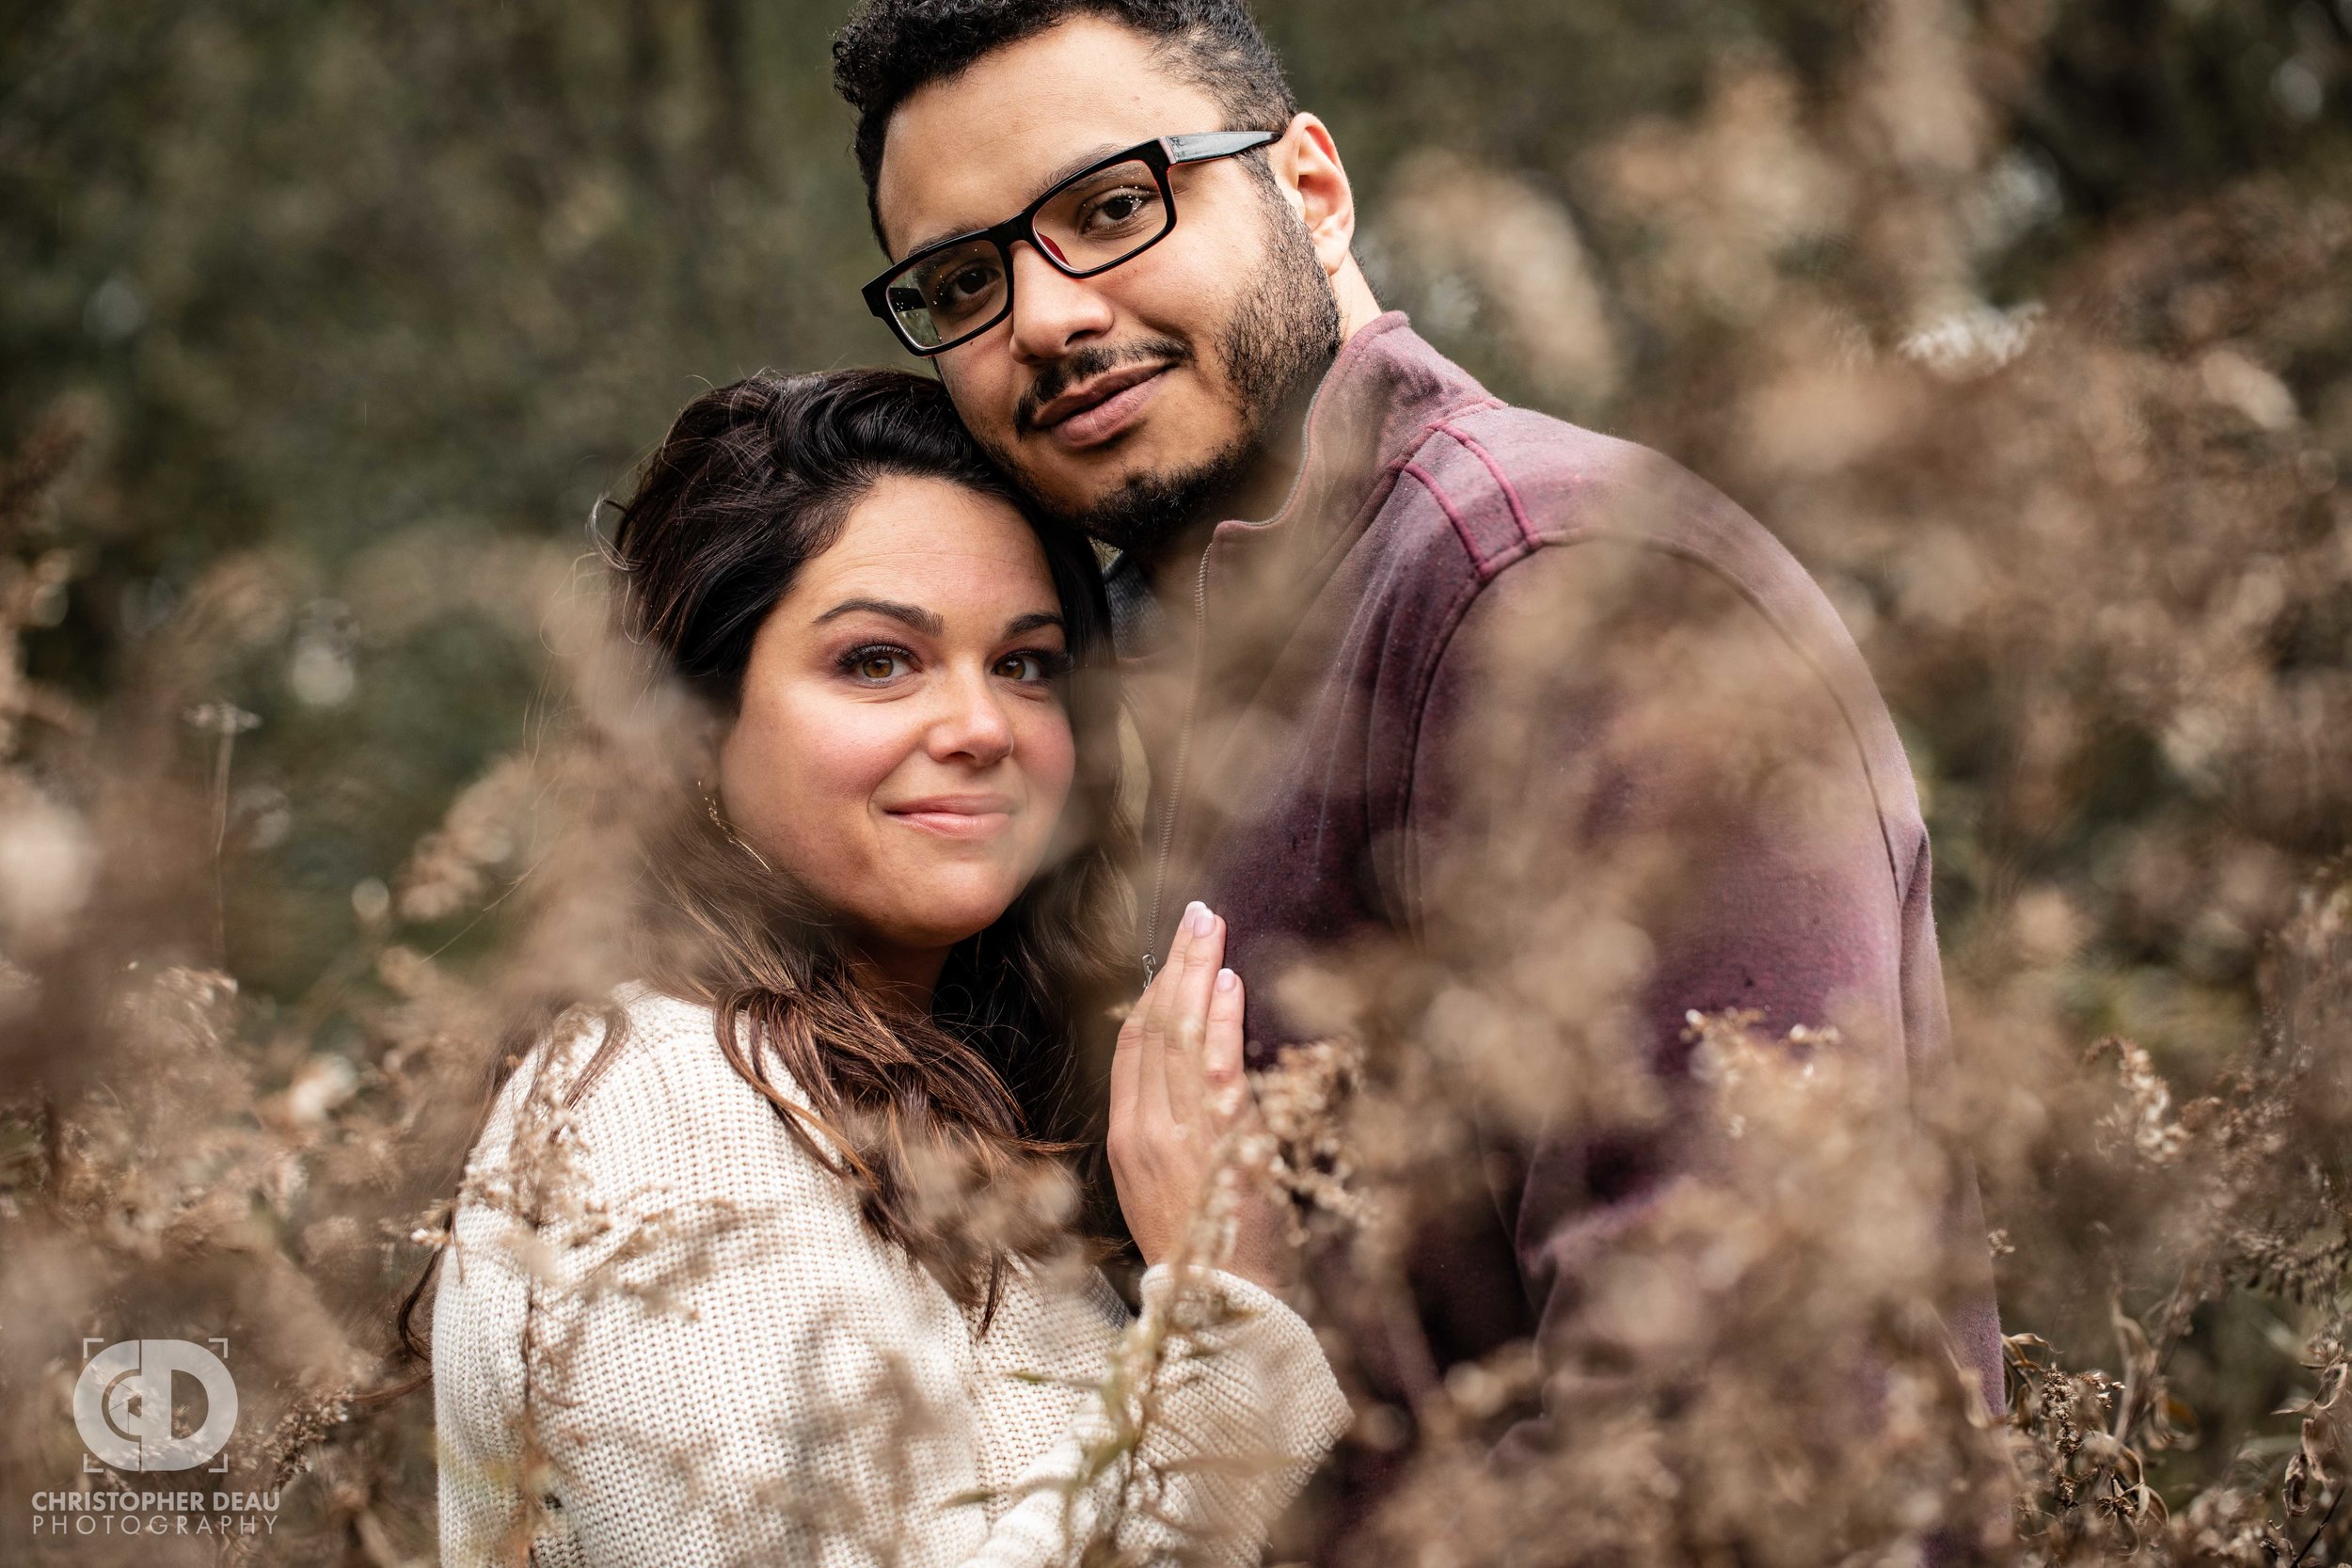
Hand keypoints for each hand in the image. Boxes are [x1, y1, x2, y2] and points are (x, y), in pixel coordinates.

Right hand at [1107, 901, 1295, 1292]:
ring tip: (1211, 927)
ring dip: (1197, 974)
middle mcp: (1144, 1131)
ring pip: (1180, 1038)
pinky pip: (1214, 1069)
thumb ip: (1171, 1128)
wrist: (1224, 1308)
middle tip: (1197, 915)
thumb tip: (1195, 1066)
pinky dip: (1221, 1021)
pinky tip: (1228, 980)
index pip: (1131, 1048)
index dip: (1150, 993)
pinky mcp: (1217, 1145)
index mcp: (1126, 1139)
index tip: (1171, 953)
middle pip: (1153, 1029)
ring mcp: (1178, 1136)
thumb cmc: (1205, 1247)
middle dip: (1175, 965)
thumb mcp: (1167, 1185)